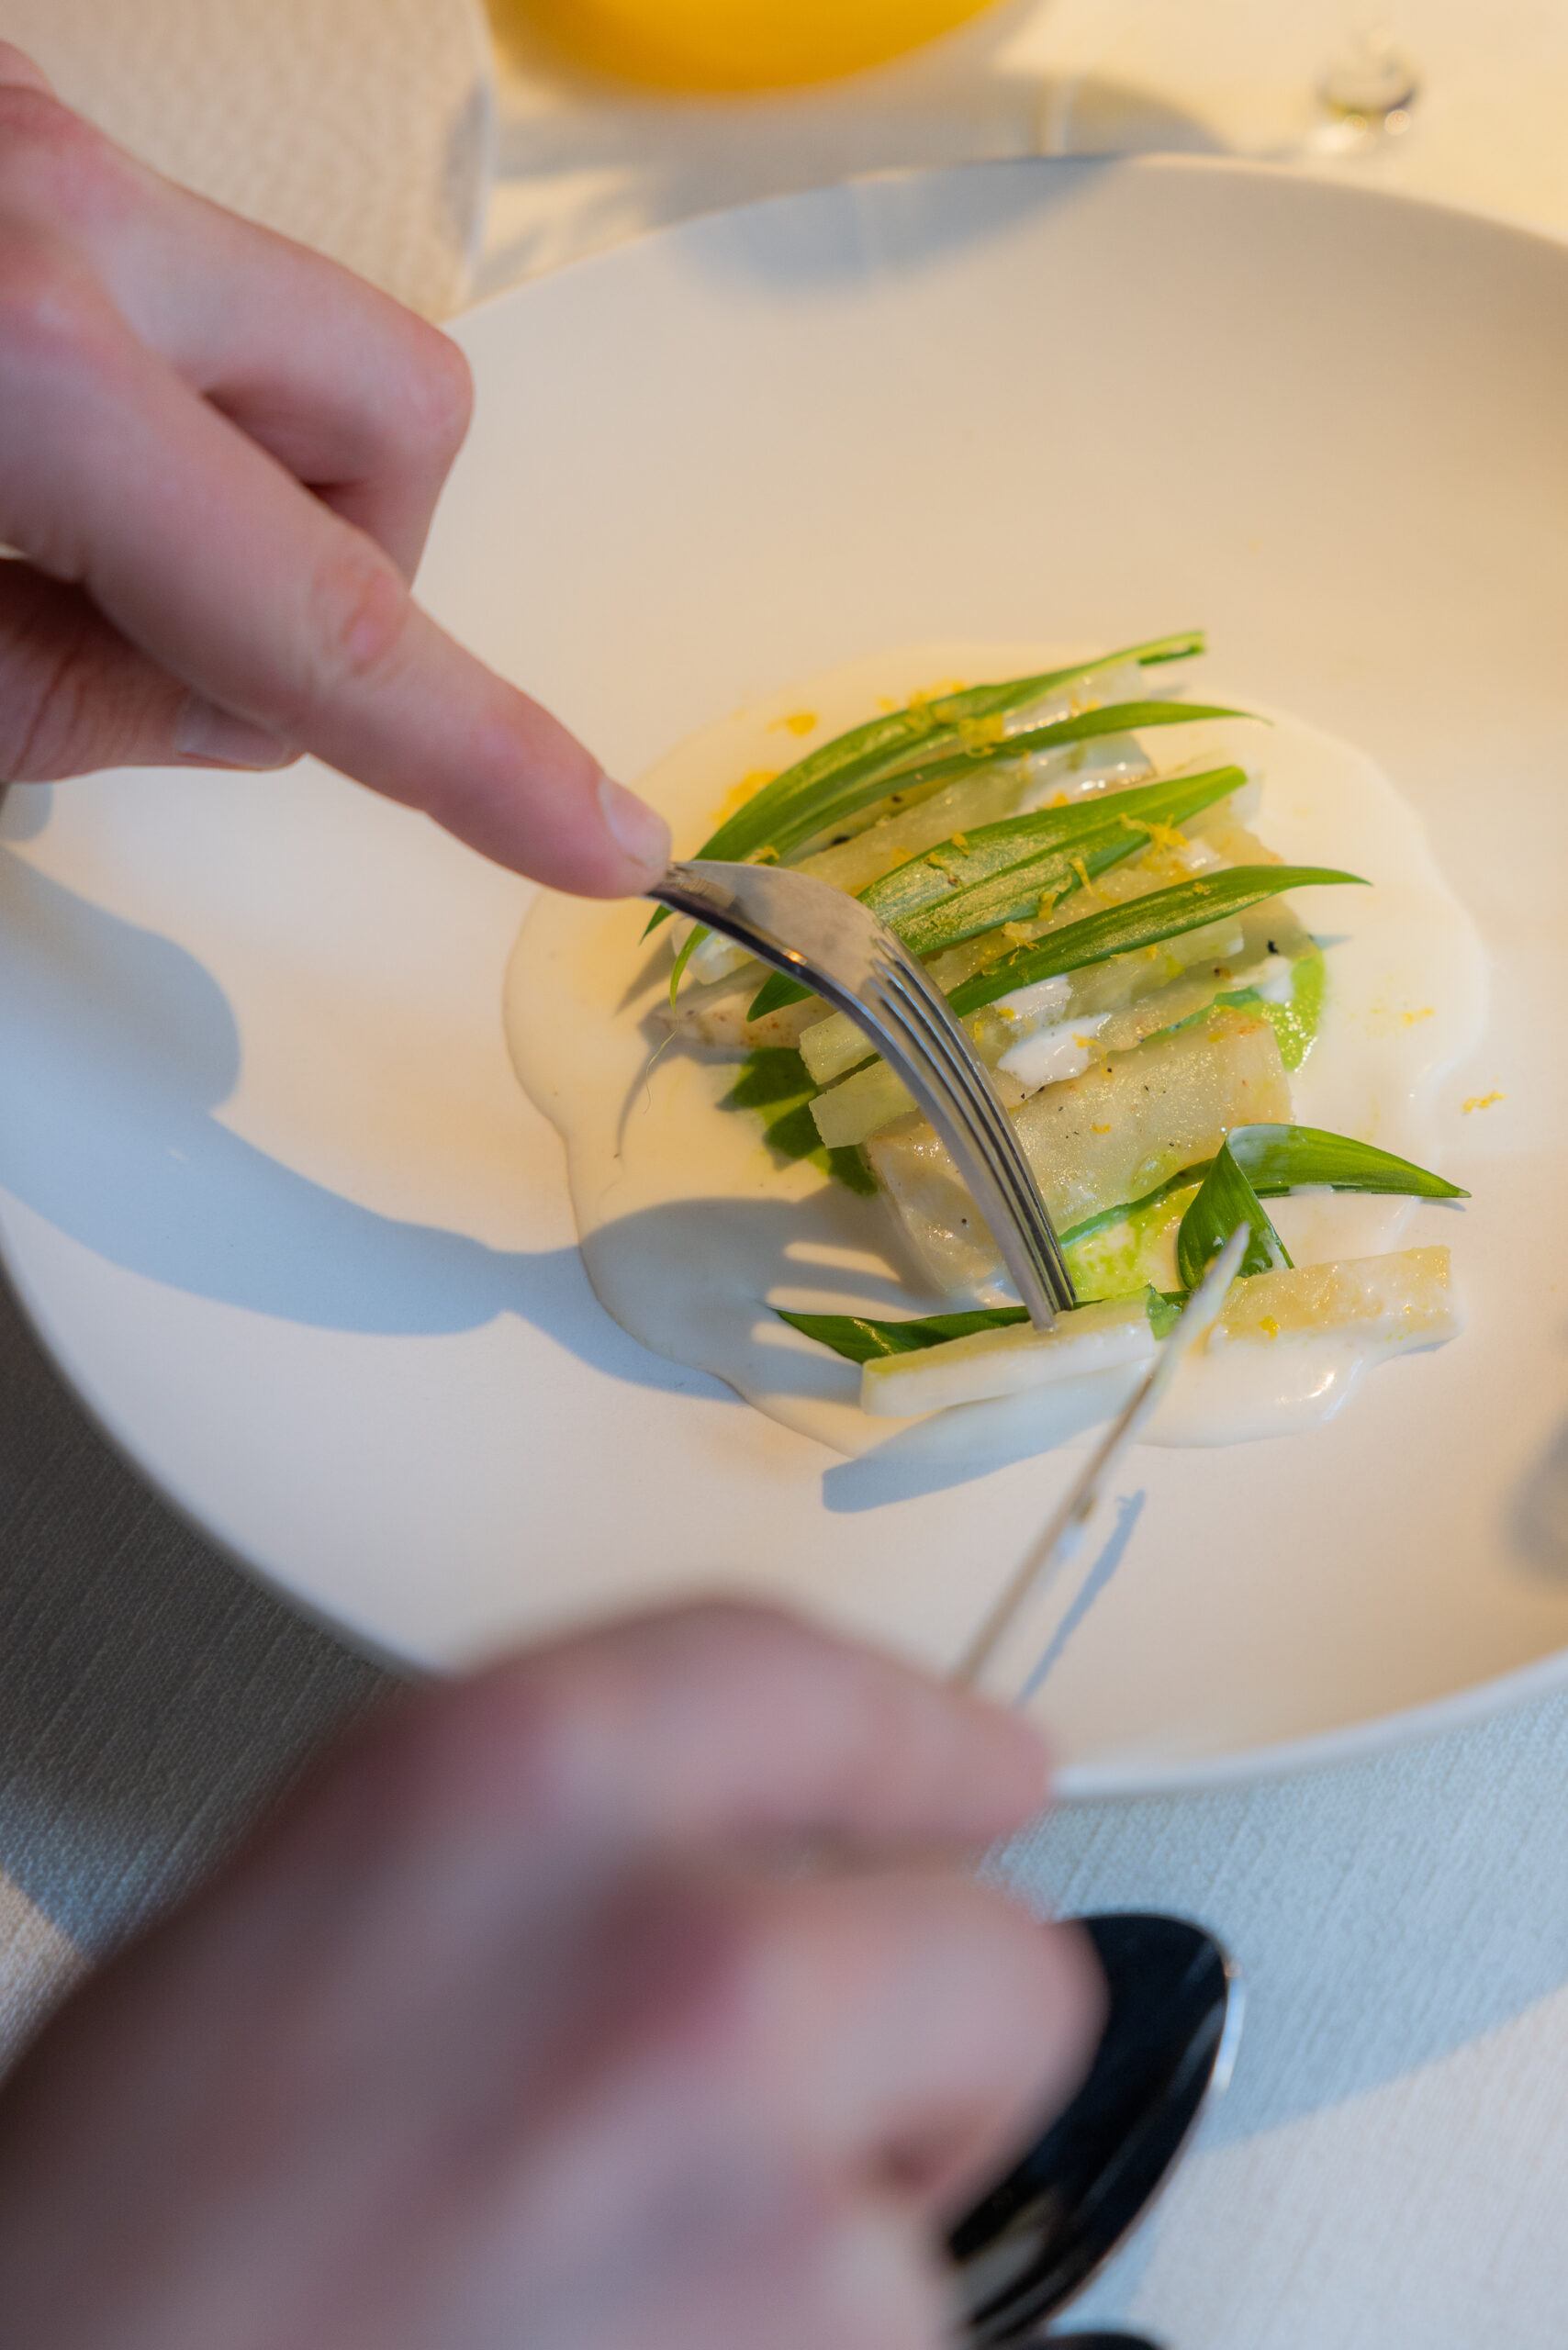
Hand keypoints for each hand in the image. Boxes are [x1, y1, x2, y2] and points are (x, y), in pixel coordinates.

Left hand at [0, 44, 668, 893]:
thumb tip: (227, 701)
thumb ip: (73, 708)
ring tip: (50, 522)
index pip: (337, 617)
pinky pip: (184, 278)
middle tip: (167, 628)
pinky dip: (147, 394)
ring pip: (298, 340)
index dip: (484, 755)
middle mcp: (64, 205)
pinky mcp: (9, 116)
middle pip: (400, 414)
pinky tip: (18, 445)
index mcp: (25, 365)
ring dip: (238, 472)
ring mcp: (34, 129)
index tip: (600, 839)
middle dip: (342, 556)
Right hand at [0, 1603, 1101, 2349]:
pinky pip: (895, 2348)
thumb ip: (544, 1846)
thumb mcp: (312, 1915)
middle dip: (922, 2048)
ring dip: (824, 2246)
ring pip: (934, 2196)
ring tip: (603, 2295)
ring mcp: (762, 2194)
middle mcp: (672, 1957)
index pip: (807, 1683)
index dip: (916, 1735)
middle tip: (786, 2133)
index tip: (991, 1771)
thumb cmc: (109, 2247)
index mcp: (506, 1785)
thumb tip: (718, 1856)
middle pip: (985, 1958)